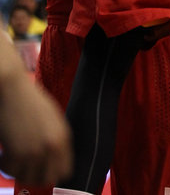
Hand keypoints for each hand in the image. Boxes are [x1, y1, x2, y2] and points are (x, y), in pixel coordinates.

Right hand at [0, 52, 72, 183]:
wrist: (13, 89)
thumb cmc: (31, 101)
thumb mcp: (52, 119)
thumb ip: (56, 140)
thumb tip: (54, 162)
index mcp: (64, 137)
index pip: (65, 171)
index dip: (53, 172)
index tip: (42, 170)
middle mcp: (52, 146)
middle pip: (48, 179)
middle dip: (36, 177)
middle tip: (26, 169)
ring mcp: (35, 151)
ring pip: (27, 178)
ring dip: (19, 171)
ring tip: (14, 159)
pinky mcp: (17, 152)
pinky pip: (11, 172)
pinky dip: (6, 166)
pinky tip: (5, 155)